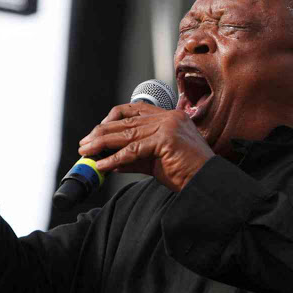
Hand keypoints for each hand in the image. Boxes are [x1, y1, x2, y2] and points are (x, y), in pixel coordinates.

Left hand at [78, 102, 214, 191]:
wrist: (208, 183)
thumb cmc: (188, 173)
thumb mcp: (157, 161)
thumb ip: (136, 157)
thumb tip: (111, 161)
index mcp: (170, 117)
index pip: (136, 109)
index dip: (113, 117)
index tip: (98, 130)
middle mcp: (169, 118)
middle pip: (126, 122)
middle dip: (102, 133)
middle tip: (85, 143)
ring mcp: (168, 127)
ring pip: (126, 134)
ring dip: (102, 144)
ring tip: (86, 152)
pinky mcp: (166, 140)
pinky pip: (133, 150)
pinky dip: (114, 158)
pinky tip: (102, 165)